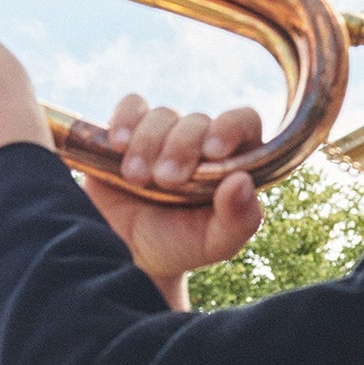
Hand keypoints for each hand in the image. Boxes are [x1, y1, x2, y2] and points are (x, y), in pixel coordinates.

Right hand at [84, 98, 265, 308]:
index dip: (230, 127)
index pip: (244, 122)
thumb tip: (241, 181)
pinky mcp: (128, 133)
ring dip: (148, 144)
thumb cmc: (180, 247)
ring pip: (161, 115)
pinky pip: (130, 107)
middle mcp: (199, 141)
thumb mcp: (216, 244)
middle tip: (167, 180)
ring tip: (138, 179)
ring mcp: (163, 135)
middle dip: (181, 147)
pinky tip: (119, 145)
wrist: (129, 257)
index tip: (213, 152)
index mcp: (230, 161)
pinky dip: (124, 120)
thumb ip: (239, 219)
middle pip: (197, 121)